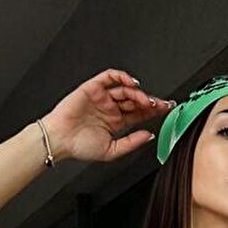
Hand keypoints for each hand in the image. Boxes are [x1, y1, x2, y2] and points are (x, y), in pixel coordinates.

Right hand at [41, 69, 174, 164]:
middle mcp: (111, 108)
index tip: (168, 110)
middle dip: (150, 101)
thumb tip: (150, 136)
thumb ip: (132, 143)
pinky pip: (109, 77)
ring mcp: (103, 97)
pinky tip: (132, 83)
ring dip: (138, 93)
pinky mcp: (93, 88)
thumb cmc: (79, 146)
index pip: (140, 113)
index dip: (154, 111)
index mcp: (116, 122)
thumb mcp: (112, 151)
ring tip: (145, 100)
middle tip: (161, 104)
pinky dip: (122, 76)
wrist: (60, 140)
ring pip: (125, 89)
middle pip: (135, 100)